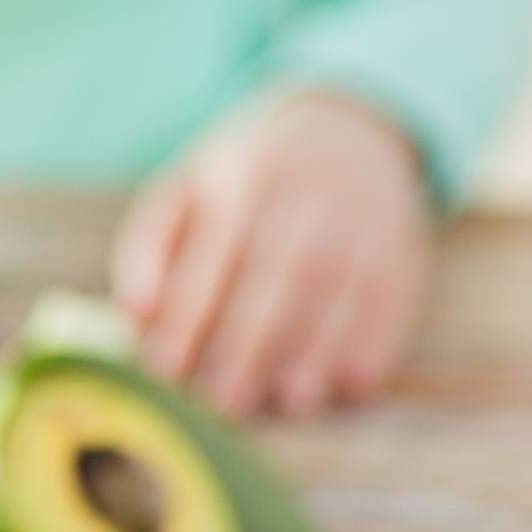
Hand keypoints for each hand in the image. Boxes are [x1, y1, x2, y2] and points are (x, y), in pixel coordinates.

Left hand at [111, 90, 433, 415]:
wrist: (343, 128)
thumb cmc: (242, 177)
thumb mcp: (186, 186)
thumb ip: (148, 245)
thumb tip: (130, 313)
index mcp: (239, 180)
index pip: (209, 258)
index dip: (186, 316)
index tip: (164, 370)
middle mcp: (302, 196)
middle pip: (273, 278)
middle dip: (246, 345)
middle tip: (222, 403)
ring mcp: (358, 218)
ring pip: (333, 289)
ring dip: (313, 350)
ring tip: (287, 401)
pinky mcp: (401, 244)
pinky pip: (391, 297)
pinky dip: (374, 342)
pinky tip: (350, 385)